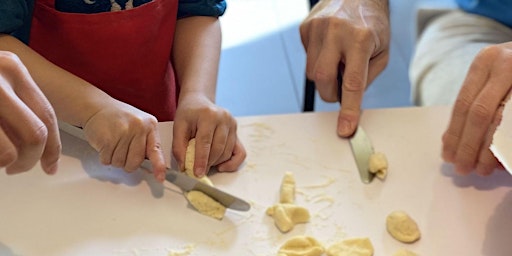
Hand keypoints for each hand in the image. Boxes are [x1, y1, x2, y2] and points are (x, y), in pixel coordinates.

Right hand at [0, 51, 60, 174]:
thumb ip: (19, 104)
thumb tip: (40, 148)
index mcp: (14, 69)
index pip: (47, 115)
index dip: (53, 147)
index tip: (51, 166)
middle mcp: (0, 78)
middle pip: (35, 135)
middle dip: (30, 160)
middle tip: (17, 169)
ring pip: (10, 151)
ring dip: (6, 164)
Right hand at [82, 101, 165, 181]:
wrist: (96, 106)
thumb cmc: (118, 118)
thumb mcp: (139, 124)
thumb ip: (146, 142)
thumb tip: (152, 166)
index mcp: (149, 125)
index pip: (156, 150)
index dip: (158, 166)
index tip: (160, 177)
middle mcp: (138, 128)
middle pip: (135, 162)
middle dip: (128, 163)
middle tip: (122, 151)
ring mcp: (123, 133)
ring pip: (120, 163)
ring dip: (114, 159)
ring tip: (113, 143)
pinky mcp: (107, 139)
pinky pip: (107, 160)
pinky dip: (104, 156)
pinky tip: (105, 144)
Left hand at [172, 94, 246, 176]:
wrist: (199, 101)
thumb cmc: (188, 114)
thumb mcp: (178, 126)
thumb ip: (179, 147)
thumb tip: (184, 167)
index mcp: (209, 115)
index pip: (205, 141)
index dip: (201, 160)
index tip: (197, 173)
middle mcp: (224, 118)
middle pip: (218, 149)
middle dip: (208, 163)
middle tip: (198, 171)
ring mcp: (233, 125)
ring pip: (227, 152)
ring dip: (216, 162)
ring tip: (205, 163)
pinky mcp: (237, 132)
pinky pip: (241, 153)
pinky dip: (232, 163)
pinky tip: (221, 166)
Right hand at [300, 0, 389, 136]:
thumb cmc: (372, 24)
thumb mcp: (382, 52)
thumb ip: (366, 78)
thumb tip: (347, 101)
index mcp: (361, 38)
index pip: (353, 83)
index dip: (348, 109)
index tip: (345, 129)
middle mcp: (337, 31)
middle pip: (323, 80)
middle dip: (330, 92)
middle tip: (340, 87)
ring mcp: (317, 28)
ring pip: (312, 72)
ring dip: (325, 75)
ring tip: (338, 59)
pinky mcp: (305, 27)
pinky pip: (307, 58)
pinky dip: (318, 59)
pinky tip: (329, 47)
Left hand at [442, 42, 511, 175]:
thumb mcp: (492, 76)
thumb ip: (473, 103)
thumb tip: (449, 141)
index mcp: (485, 61)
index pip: (463, 103)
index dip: (454, 133)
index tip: (447, 156)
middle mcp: (506, 65)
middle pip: (480, 113)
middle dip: (468, 145)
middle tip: (462, 168)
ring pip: (503, 120)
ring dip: (490, 150)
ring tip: (482, 170)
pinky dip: (507, 144)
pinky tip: (502, 160)